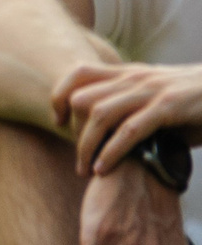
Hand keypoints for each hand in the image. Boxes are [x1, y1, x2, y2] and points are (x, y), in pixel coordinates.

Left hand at [53, 61, 201, 176]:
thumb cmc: (197, 103)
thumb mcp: (159, 101)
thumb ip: (133, 111)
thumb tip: (107, 138)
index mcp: (130, 74)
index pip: (79, 73)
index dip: (59, 95)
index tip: (57, 121)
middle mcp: (136, 78)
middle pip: (81, 97)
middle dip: (71, 131)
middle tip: (75, 159)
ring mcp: (152, 91)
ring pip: (100, 114)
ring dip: (87, 146)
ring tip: (85, 170)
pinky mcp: (169, 106)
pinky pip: (130, 129)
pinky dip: (112, 151)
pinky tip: (104, 169)